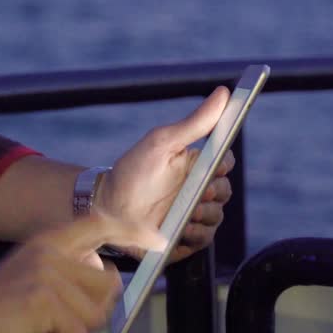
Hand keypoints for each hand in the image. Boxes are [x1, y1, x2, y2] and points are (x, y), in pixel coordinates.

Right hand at [0, 213, 166, 332]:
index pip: (97, 223)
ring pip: (95, 312)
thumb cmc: (0, 311)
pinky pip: (77, 331)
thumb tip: (106, 277)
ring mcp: (46, 273)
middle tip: (58, 319)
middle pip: (107, 285)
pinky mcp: (43, 298)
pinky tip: (35, 332)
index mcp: (46, 241)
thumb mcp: (33, 276)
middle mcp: (48, 250)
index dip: (130, 229)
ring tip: (43, 325)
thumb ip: (66, 270)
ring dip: (73, 330)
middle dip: (92, 312)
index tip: (158, 239)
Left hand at [96, 86, 234, 261]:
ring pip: (217, 216)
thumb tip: (223, 93)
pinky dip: (193, 235)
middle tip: (200, 192)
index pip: (225, 162)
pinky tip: (177, 229)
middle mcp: (197, 190)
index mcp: (194, 164)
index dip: (225, 164)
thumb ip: (194, 122)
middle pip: (226, 191)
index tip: (216, 165)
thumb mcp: (161, 143)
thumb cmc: (132, 171)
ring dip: (204, 215)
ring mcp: (192, 215)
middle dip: (215, 192)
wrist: (106, 208)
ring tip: (183, 212)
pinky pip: (203, 239)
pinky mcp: (185, 238)